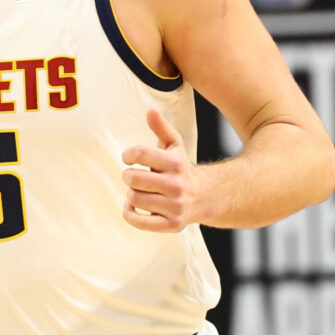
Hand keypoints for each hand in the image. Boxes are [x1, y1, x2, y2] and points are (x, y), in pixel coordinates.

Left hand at [121, 108, 208, 232]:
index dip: (128, 154)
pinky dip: (129, 213)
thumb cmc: (181, 169)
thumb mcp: (174, 146)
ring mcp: (175, 206)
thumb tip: (150, 110)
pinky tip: (132, 206)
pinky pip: (139, 221)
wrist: (206, 196)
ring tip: (138, 191)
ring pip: (134, 199)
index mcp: (175, 163)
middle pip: (133, 179)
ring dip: (130, 194)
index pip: (140, 154)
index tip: (128, 158)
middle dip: (128, 176)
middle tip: (133, 177)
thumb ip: (161, 128)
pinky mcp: (171, 224)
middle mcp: (176, 185)